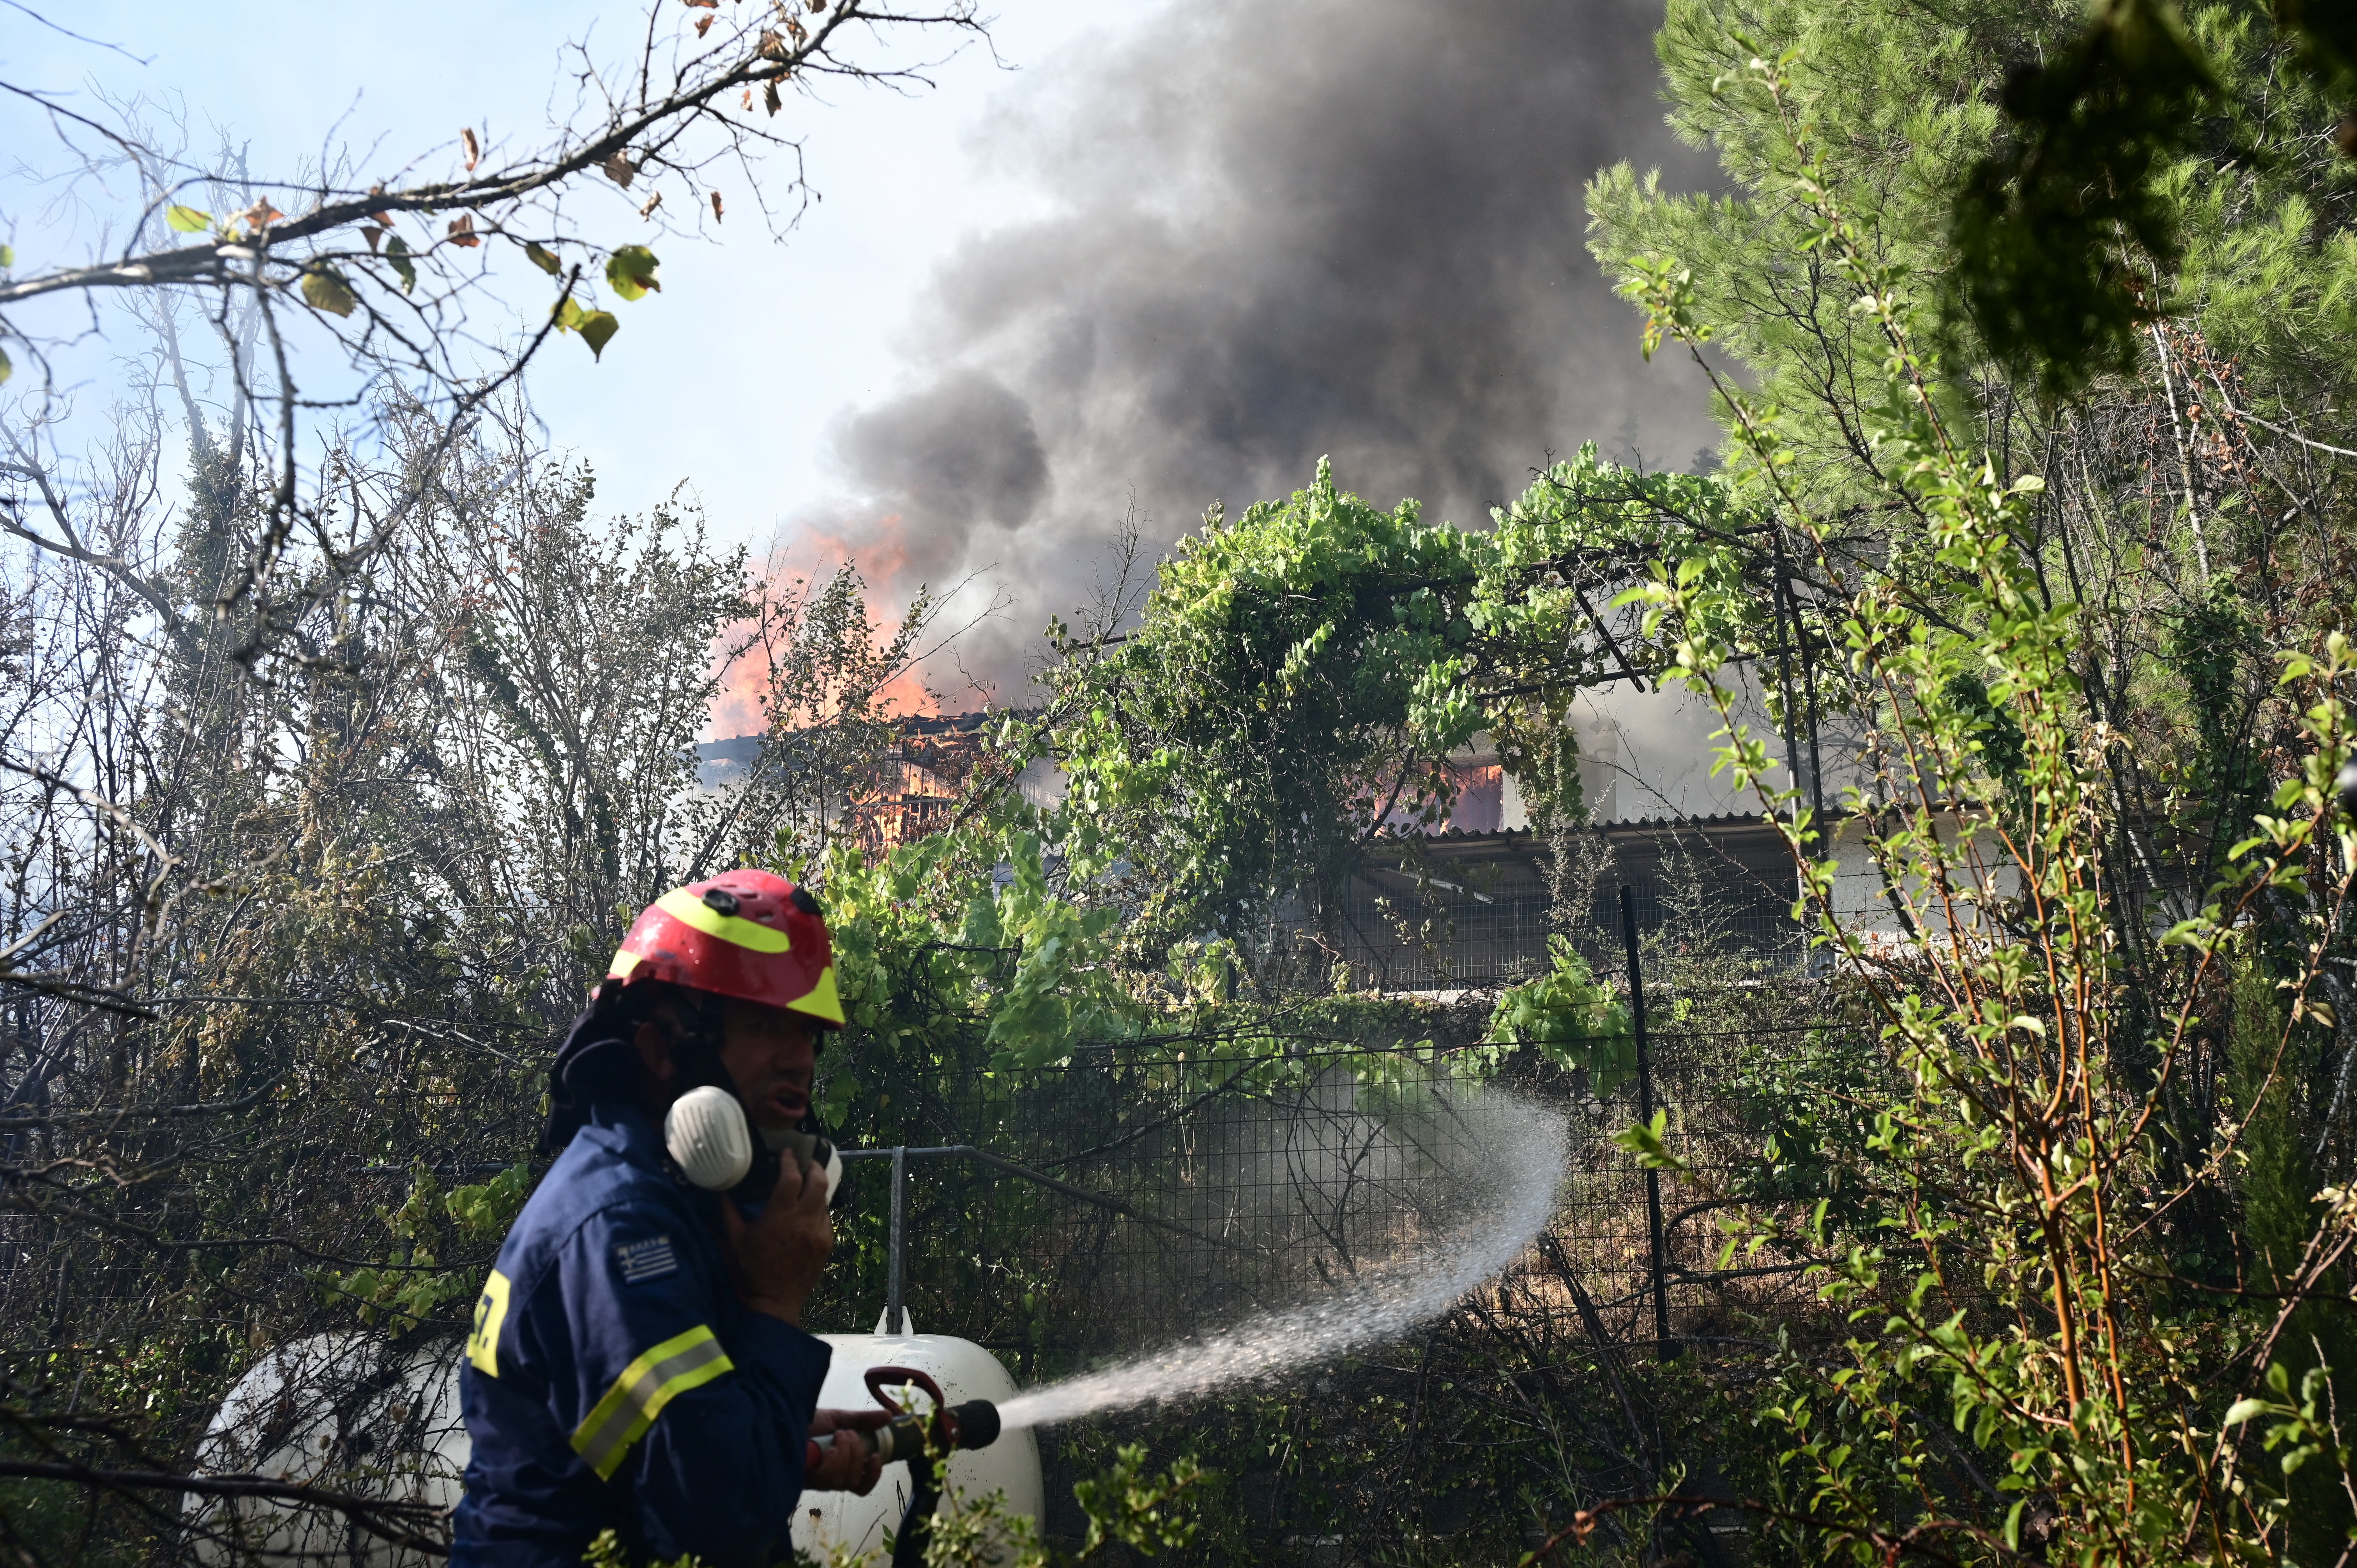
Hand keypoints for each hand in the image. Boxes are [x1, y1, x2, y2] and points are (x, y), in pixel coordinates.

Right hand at [720, 1154, 831, 1324]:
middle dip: (813, 1167)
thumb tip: (721, 1189)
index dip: (790, 1161)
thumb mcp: (736, 1239)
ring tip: (806, 1185)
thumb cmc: (752, 1268)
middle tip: (805, 1162)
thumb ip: (728, 1211)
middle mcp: (803, 1221)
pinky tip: (809, 1211)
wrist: (775, 1300)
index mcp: (780, 1217)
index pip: (791, 1177)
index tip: (787, 1153)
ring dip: (816, 1189)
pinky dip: (819, 1209)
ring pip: (824, 1199)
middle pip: (818, 1181)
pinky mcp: (827, 1243)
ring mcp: (819, 1232)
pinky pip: (827, 1217)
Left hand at [804, 1408, 887, 1494]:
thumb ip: (863, 1420)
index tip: (876, 1456)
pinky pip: (824, 1480)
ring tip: (838, 1435)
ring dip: (845, 1456)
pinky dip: (832, 1463)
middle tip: (848, 1433)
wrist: (782, 1417)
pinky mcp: (803, 1479)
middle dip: (857, 1455)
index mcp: (842, 1466)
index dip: (873, 1475)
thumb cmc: (809, 1421)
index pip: (862, 1485)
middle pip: (853, 1481)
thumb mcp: (839, 1418)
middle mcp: (830, 1478)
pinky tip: (830, 1449)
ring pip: (841, 1481)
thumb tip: (889, 1416)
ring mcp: (816, 1480)